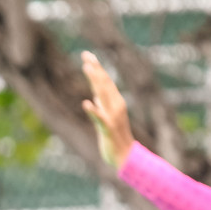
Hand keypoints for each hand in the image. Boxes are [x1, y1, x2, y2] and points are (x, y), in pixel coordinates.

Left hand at [80, 51, 134, 169]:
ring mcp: (112, 116)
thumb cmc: (114, 137)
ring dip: (95, 81)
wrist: (124, 155)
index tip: (87, 55)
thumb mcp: (104, 118)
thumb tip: (94, 96)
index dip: (96, 68)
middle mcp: (115, 105)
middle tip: (86, 55)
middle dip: (95, 69)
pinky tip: (86, 103)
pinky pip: (100, 118)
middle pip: (104, 83)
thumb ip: (100, 106)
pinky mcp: (108, 128)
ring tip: (86, 68)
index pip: (104, 82)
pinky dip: (93, 110)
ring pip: (103, 95)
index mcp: (114, 102)